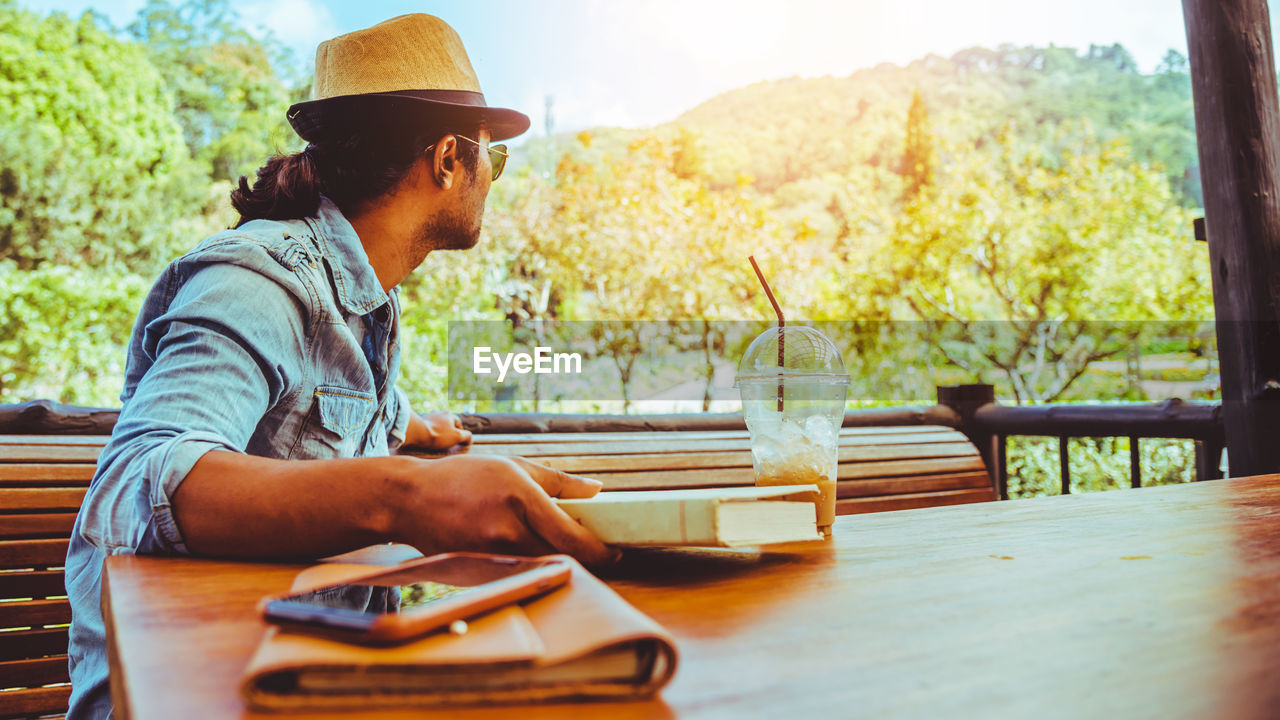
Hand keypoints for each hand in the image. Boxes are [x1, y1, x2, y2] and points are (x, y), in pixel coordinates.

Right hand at [389, 454, 619, 566]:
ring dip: (557, 559)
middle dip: (583, 555)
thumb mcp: (513, 466)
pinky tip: (530, 550)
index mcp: (519, 496)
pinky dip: (532, 565)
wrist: (409, 499)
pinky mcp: (478, 570)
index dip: (598, 549)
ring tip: (560, 544)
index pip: (570, 534)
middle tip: (597, 549)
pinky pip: (517, 572)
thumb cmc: (464, 477)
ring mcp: (490, 553)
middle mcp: (505, 528)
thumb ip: (559, 481)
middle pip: (560, 555)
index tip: (615, 551)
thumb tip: (597, 490)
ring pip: (540, 566)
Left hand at [403, 411, 471, 451]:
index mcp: (449, 415)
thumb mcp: (457, 437)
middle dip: (448, 429)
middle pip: (446, 422)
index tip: (458, 439)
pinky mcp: (419, 421)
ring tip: (436, 439)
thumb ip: (466, 436)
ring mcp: (428, 416)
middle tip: (447, 439)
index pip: (457, 422)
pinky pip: (426, 426)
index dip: (459, 431)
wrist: (418, 433)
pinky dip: (428, 431)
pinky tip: (427, 438)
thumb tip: (469, 439)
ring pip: (436, 423)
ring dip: (437, 429)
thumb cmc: (438, 435)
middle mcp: (438, 413)